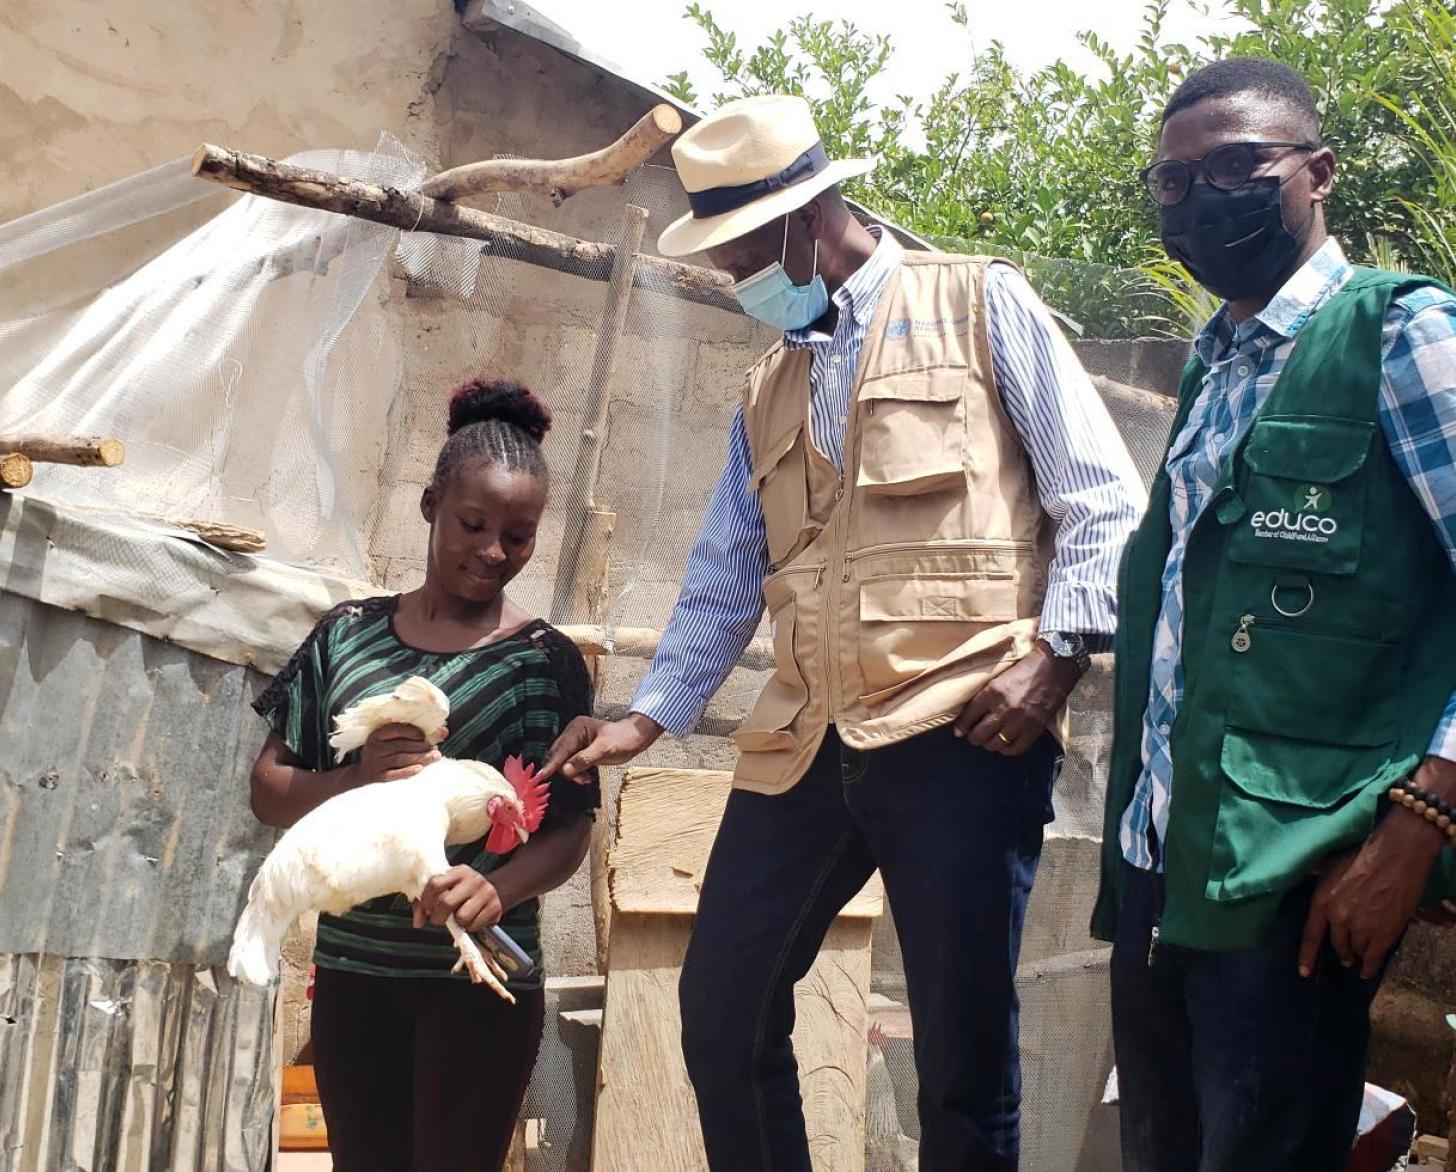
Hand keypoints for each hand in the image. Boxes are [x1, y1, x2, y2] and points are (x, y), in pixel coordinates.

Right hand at [353, 723, 443, 782]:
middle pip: (400, 745)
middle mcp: (374, 748)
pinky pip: (393, 775)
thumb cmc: (387, 754)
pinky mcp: (377, 778)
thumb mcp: (397, 741)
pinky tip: (420, 769)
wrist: (364, 774)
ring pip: (399, 759)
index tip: (425, 736)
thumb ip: (419, 735)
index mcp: (378, 735)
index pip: (396, 729)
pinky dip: (407, 771)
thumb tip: (444, 730)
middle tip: (436, 749)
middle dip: (421, 746)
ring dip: (419, 758)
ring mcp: (374, 764)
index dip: (413, 731)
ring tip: (435, 757)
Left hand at [413, 865, 503, 932]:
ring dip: (457, 923)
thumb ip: (426, 904)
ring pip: (462, 916)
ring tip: (459, 918)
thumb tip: (418, 923)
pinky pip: (474, 925)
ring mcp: (486, 892)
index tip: (427, 909)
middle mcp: (474, 879)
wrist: (494, 891)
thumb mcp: (446, 890)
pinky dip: (469, 928)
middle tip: (439, 919)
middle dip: (438, 917)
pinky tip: (471, 920)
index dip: (426, 900)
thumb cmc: (462, 892)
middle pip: (446, 902)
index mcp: (458, 871)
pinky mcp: (495, 906)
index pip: (435, 883)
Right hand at [538, 713, 661, 781]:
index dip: (552, 764)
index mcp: (577, 728)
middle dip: (566, 770)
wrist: (634, 739)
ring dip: (573, 773)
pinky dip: (577, 773)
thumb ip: (584, 759)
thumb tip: (565, 770)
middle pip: (559, 756)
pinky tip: (586, 777)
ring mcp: (576, 742)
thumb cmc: (623, 739)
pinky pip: (571, 765)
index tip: (541, 776)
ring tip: (586, 778)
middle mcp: (573, 734)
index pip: (561, 749)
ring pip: (564, 762)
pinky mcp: (580, 751)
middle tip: (581, 778)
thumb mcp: (605, 749)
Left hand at [952, 643, 1080, 754]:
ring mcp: (1019, 722)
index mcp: (992, 693)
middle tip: (973, 737)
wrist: (1053, 668)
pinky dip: (1007, 750)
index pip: (969, 716)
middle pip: (979, 735)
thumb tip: (970, 711)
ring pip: (994, 744)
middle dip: (973, 738)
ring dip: (989, 744)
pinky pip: (1015, 749)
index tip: (959, 732)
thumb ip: (985, 693)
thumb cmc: (1024, 668)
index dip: (961, 726)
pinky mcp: (1034, 729)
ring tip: (989, 740)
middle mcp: (1004, 710)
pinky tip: (1005, 745)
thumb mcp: (998, 677)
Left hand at [1298, 757, 1455, 978]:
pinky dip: (1371, 966)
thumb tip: (1307, 879)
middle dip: (1340, 951)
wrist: (1395, 855)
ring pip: (1356, 950)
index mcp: (1322, 901)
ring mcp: (1363, 927)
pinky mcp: (1385, 933)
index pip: (1310, 935)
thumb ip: (1319, 882)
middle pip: (1336, 944)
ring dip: (1357, 954)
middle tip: (1343, 956)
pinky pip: (1374, 957)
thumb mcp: (1329, 866)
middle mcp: (1339, 918)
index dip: (1307, 956)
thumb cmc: (1361, 855)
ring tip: (1358, 956)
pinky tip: (1368, 971)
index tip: (1304, 973)